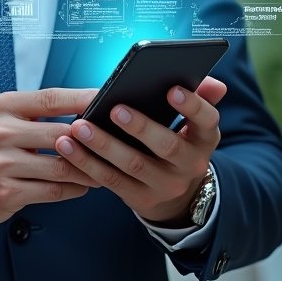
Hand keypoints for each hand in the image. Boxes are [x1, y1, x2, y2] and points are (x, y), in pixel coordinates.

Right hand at [0, 88, 99, 226]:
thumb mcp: (2, 119)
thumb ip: (37, 114)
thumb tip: (84, 111)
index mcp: (4, 107)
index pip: (52, 99)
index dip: (84, 99)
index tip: (109, 98)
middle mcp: (2, 132)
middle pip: (63, 134)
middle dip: (92, 140)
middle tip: (115, 141)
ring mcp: (4, 164)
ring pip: (62, 166)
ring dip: (88, 169)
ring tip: (103, 168)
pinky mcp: (8, 193)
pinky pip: (54, 190)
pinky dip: (74, 188)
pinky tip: (82, 185)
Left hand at [54, 77, 226, 224]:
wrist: (178, 196)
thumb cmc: (178, 142)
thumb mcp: (194, 125)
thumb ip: (199, 98)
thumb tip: (213, 81)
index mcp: (204, 139)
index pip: (206, 121)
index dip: (192, 105)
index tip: (172, 89)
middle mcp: (189, 164)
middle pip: (167, 145)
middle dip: (140, 127)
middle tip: (114, 108)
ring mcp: (164, 185)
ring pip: (133, 165)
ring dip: (103, 145)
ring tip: (79, 126)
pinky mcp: (139, 198)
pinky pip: (110, 180)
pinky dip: (86, 163)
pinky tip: (68, 146)